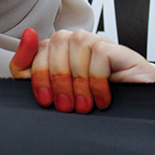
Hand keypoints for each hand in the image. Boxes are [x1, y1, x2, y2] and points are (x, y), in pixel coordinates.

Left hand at [10, 28, 154, 112]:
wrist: (126, 122)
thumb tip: (28, 32)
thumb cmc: (88, 106)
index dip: (39, 75)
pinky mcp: (121, 51)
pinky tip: (102, 99)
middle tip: (66, 105)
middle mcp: (81, 44)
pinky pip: (101, 53)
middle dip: (58, 79)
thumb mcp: (50, 93)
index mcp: (62, 51)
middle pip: (57, 42)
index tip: (46, 100)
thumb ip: (28, 68)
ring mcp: (101, 44)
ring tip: (84, 105)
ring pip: (78, 43)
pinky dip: (98, 80)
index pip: (41, 47)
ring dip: (79, 81)